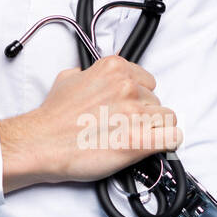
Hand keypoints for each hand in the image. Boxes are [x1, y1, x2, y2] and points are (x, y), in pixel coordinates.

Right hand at [0, 54, 181, 189]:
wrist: (43, 143)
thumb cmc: (54, 118)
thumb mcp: (67, 79)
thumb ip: (88, 74)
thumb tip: (91, 76)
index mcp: (114, 68)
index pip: (148, 81)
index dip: (138, 96)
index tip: (128, 107)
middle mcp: (127, 87)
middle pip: (157, 100)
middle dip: (144, 114)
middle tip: (124, 126)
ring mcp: (135, 113)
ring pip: (168, 119)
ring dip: (155, 129)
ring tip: (135, 137)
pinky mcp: (140, 141)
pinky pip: (173, 138)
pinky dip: (166, 144)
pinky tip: (152, 147)